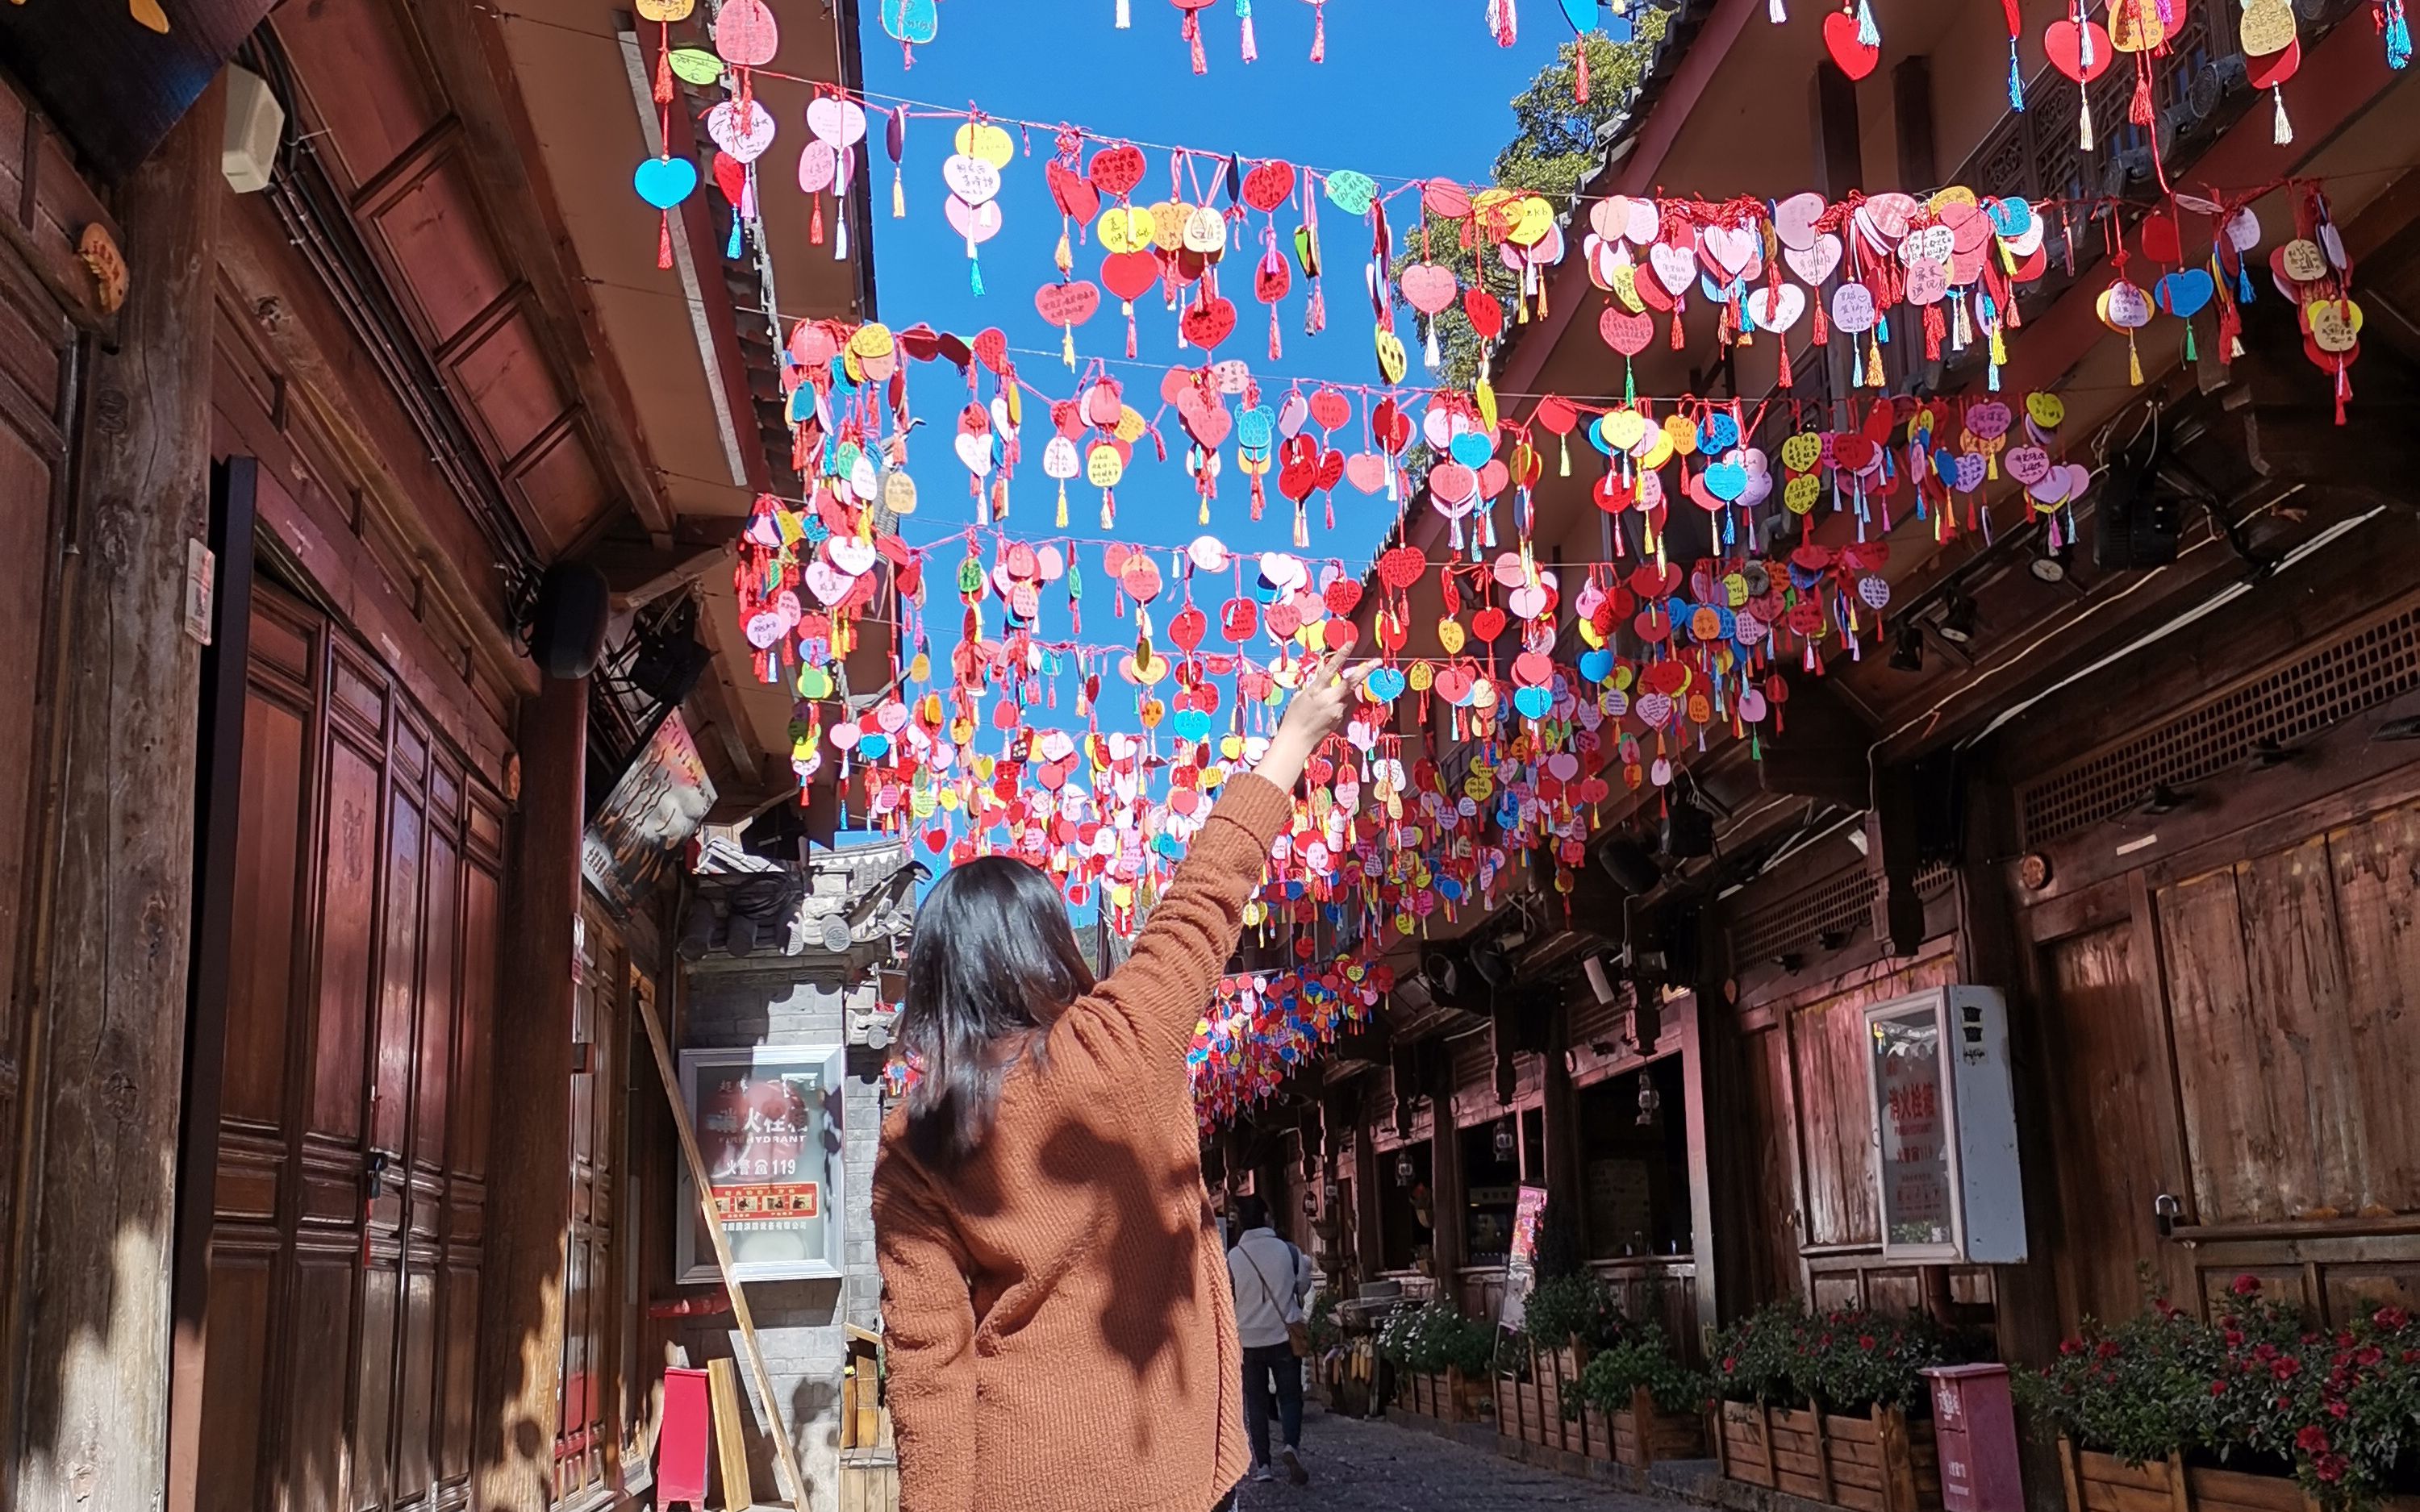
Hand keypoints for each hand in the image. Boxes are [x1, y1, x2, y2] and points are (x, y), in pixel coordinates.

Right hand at [1258, 648, 1367, 789]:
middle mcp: (1330, 699)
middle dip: (1366, 670)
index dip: (1342, 655)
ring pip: (1347, 695)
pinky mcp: (1341, 719)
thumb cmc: (1294, 716)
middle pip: (1352, 682)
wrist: (1297, 740)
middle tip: (1378, 661)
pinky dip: (1338, 704)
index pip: (1331, 669)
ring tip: (1326, 703)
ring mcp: (1338, 710)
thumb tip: (1323, 671)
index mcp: (1316, 690)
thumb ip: (1315, 683)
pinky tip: (1325, 712)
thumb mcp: (1300, 696)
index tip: (1351, 643)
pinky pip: (1343, 706)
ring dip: (1343, 692)